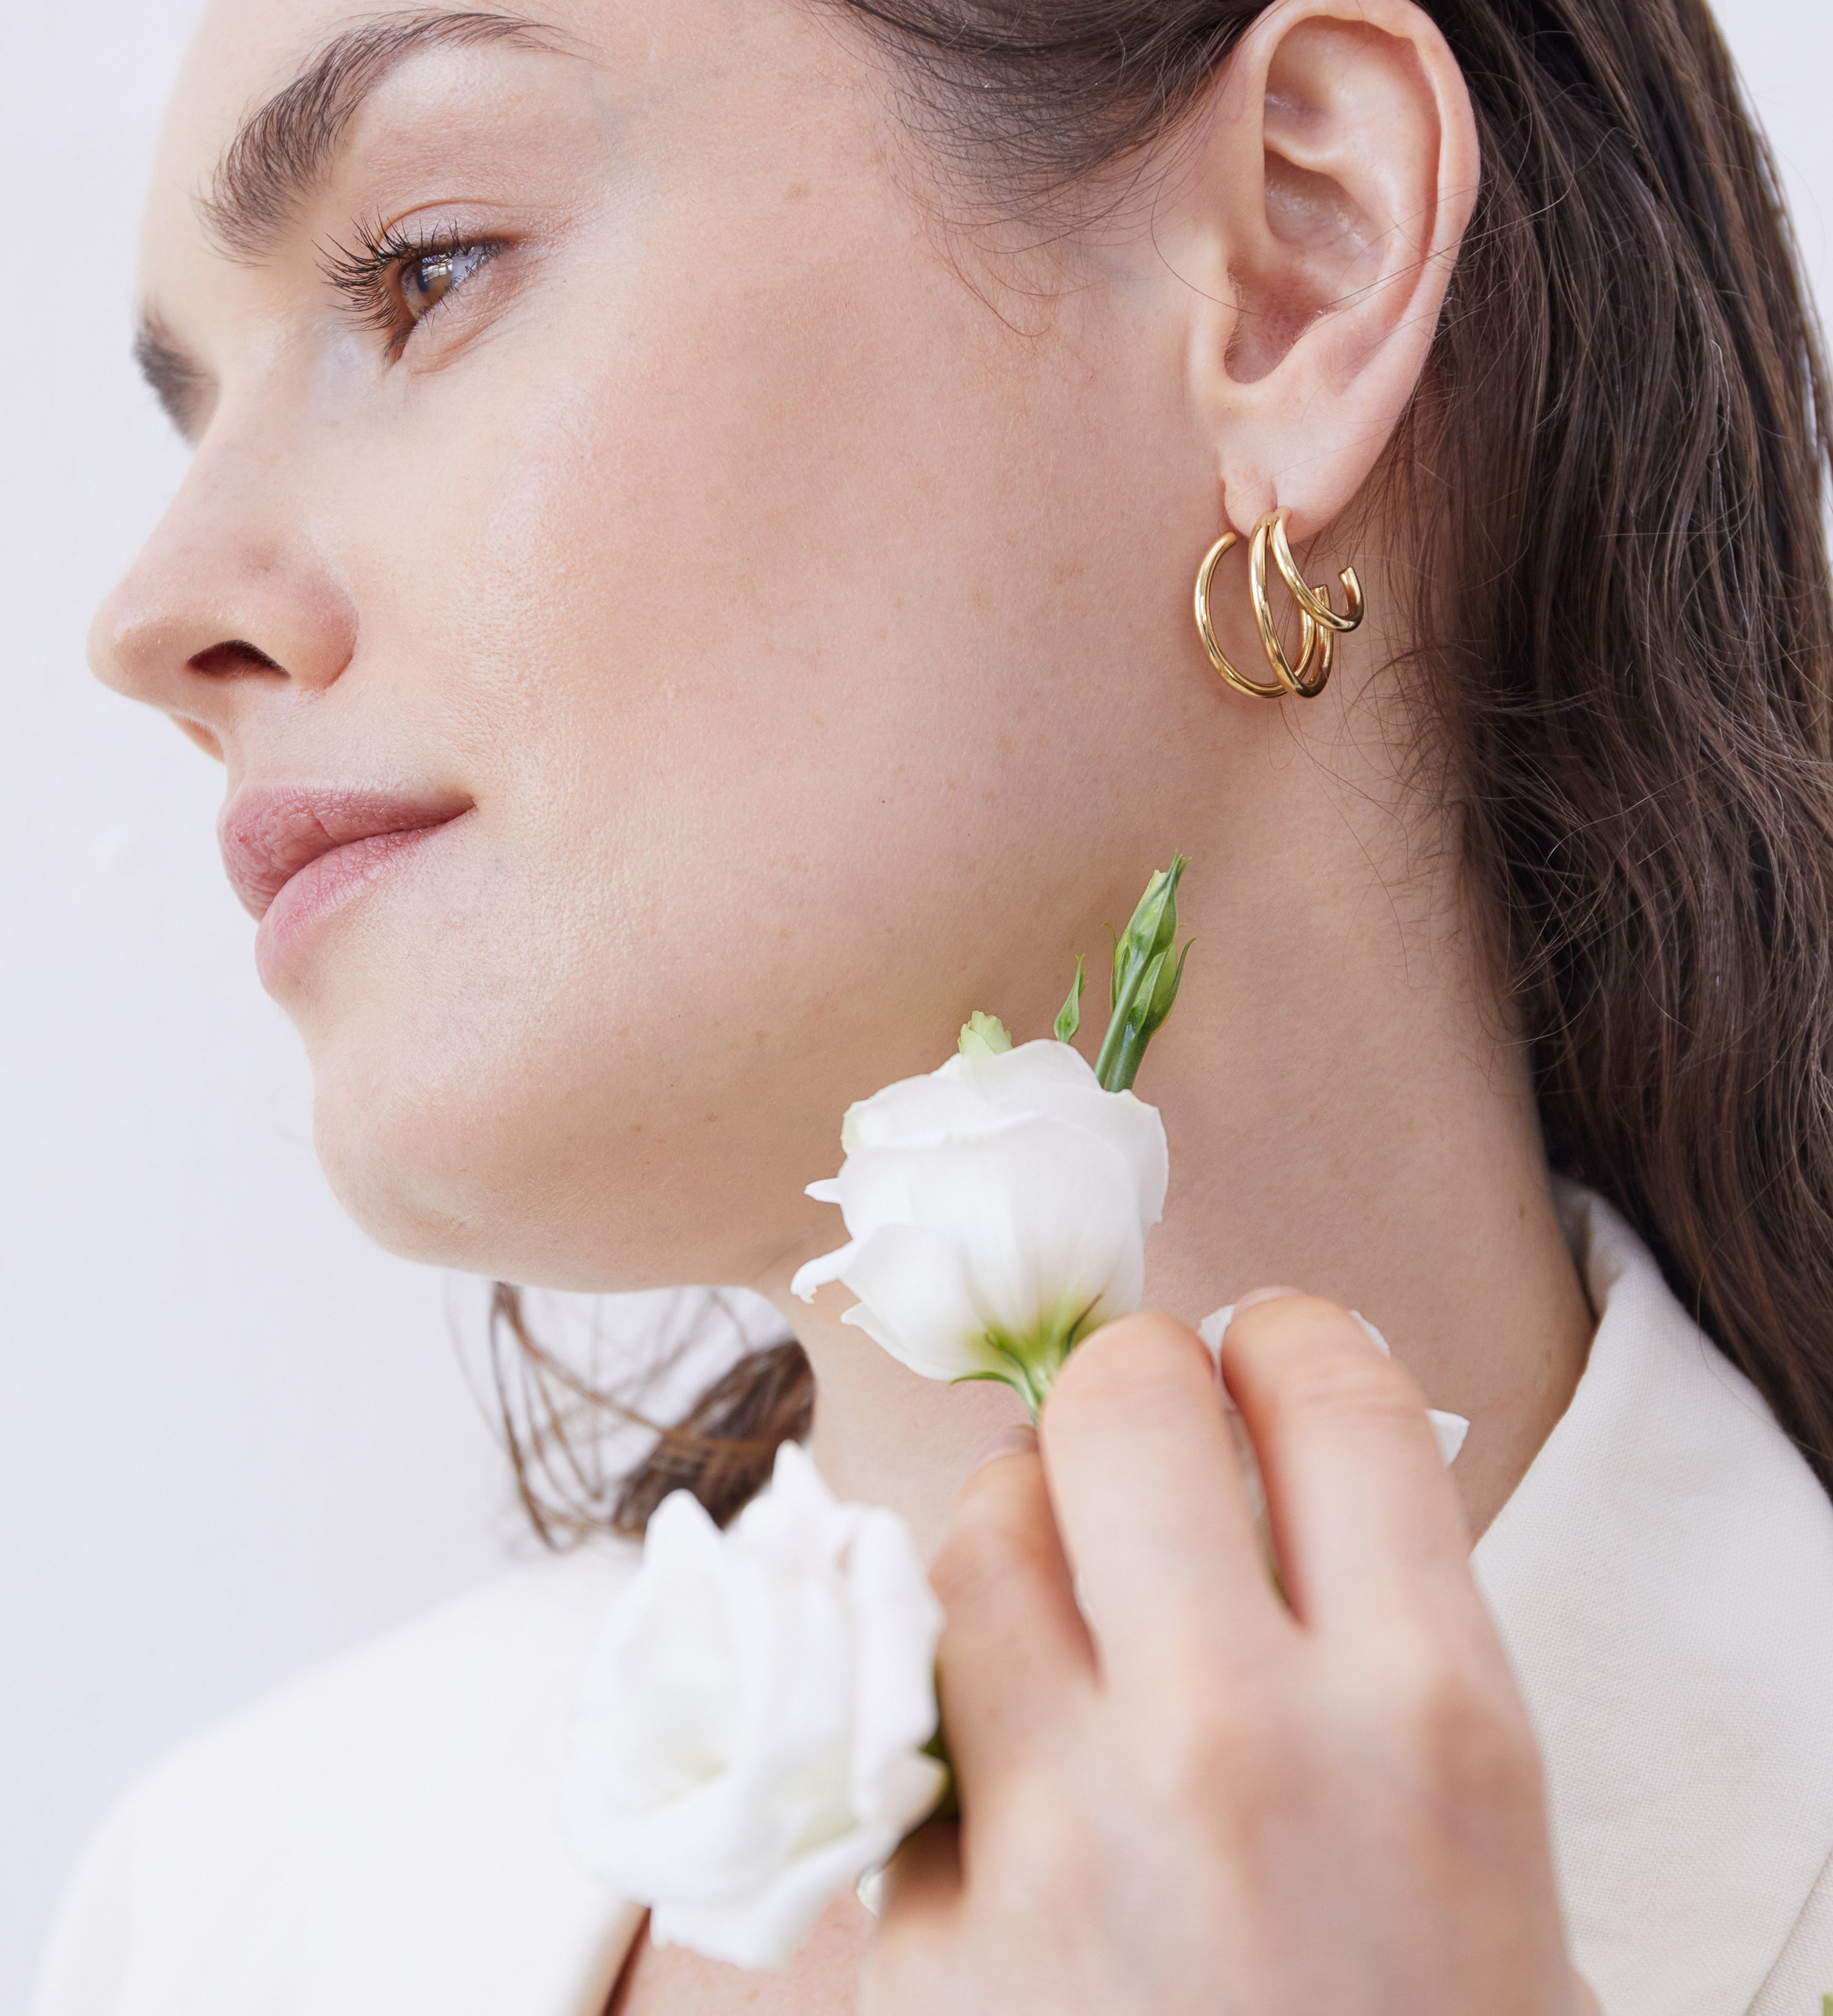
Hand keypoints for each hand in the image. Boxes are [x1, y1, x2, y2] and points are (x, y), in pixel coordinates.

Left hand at [862, 1294, 1595, 2015]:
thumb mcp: (1475, 1844)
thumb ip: (1372, 1637)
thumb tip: (1255, 1453)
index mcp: (1428, 1721)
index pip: (1329, 1386)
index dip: (1285, 1340)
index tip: (1260, 1360)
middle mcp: (1236, 1754)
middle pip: (1120, 1404)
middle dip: (1129, 1388)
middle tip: (1138, 1436)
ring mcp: (1055, 1850)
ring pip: (973, 1535)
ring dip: (1015, 1532)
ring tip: (1058, 1596)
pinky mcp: (921, 1945)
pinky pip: (898, 1722)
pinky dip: (942, 1710)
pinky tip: (998, 1765)